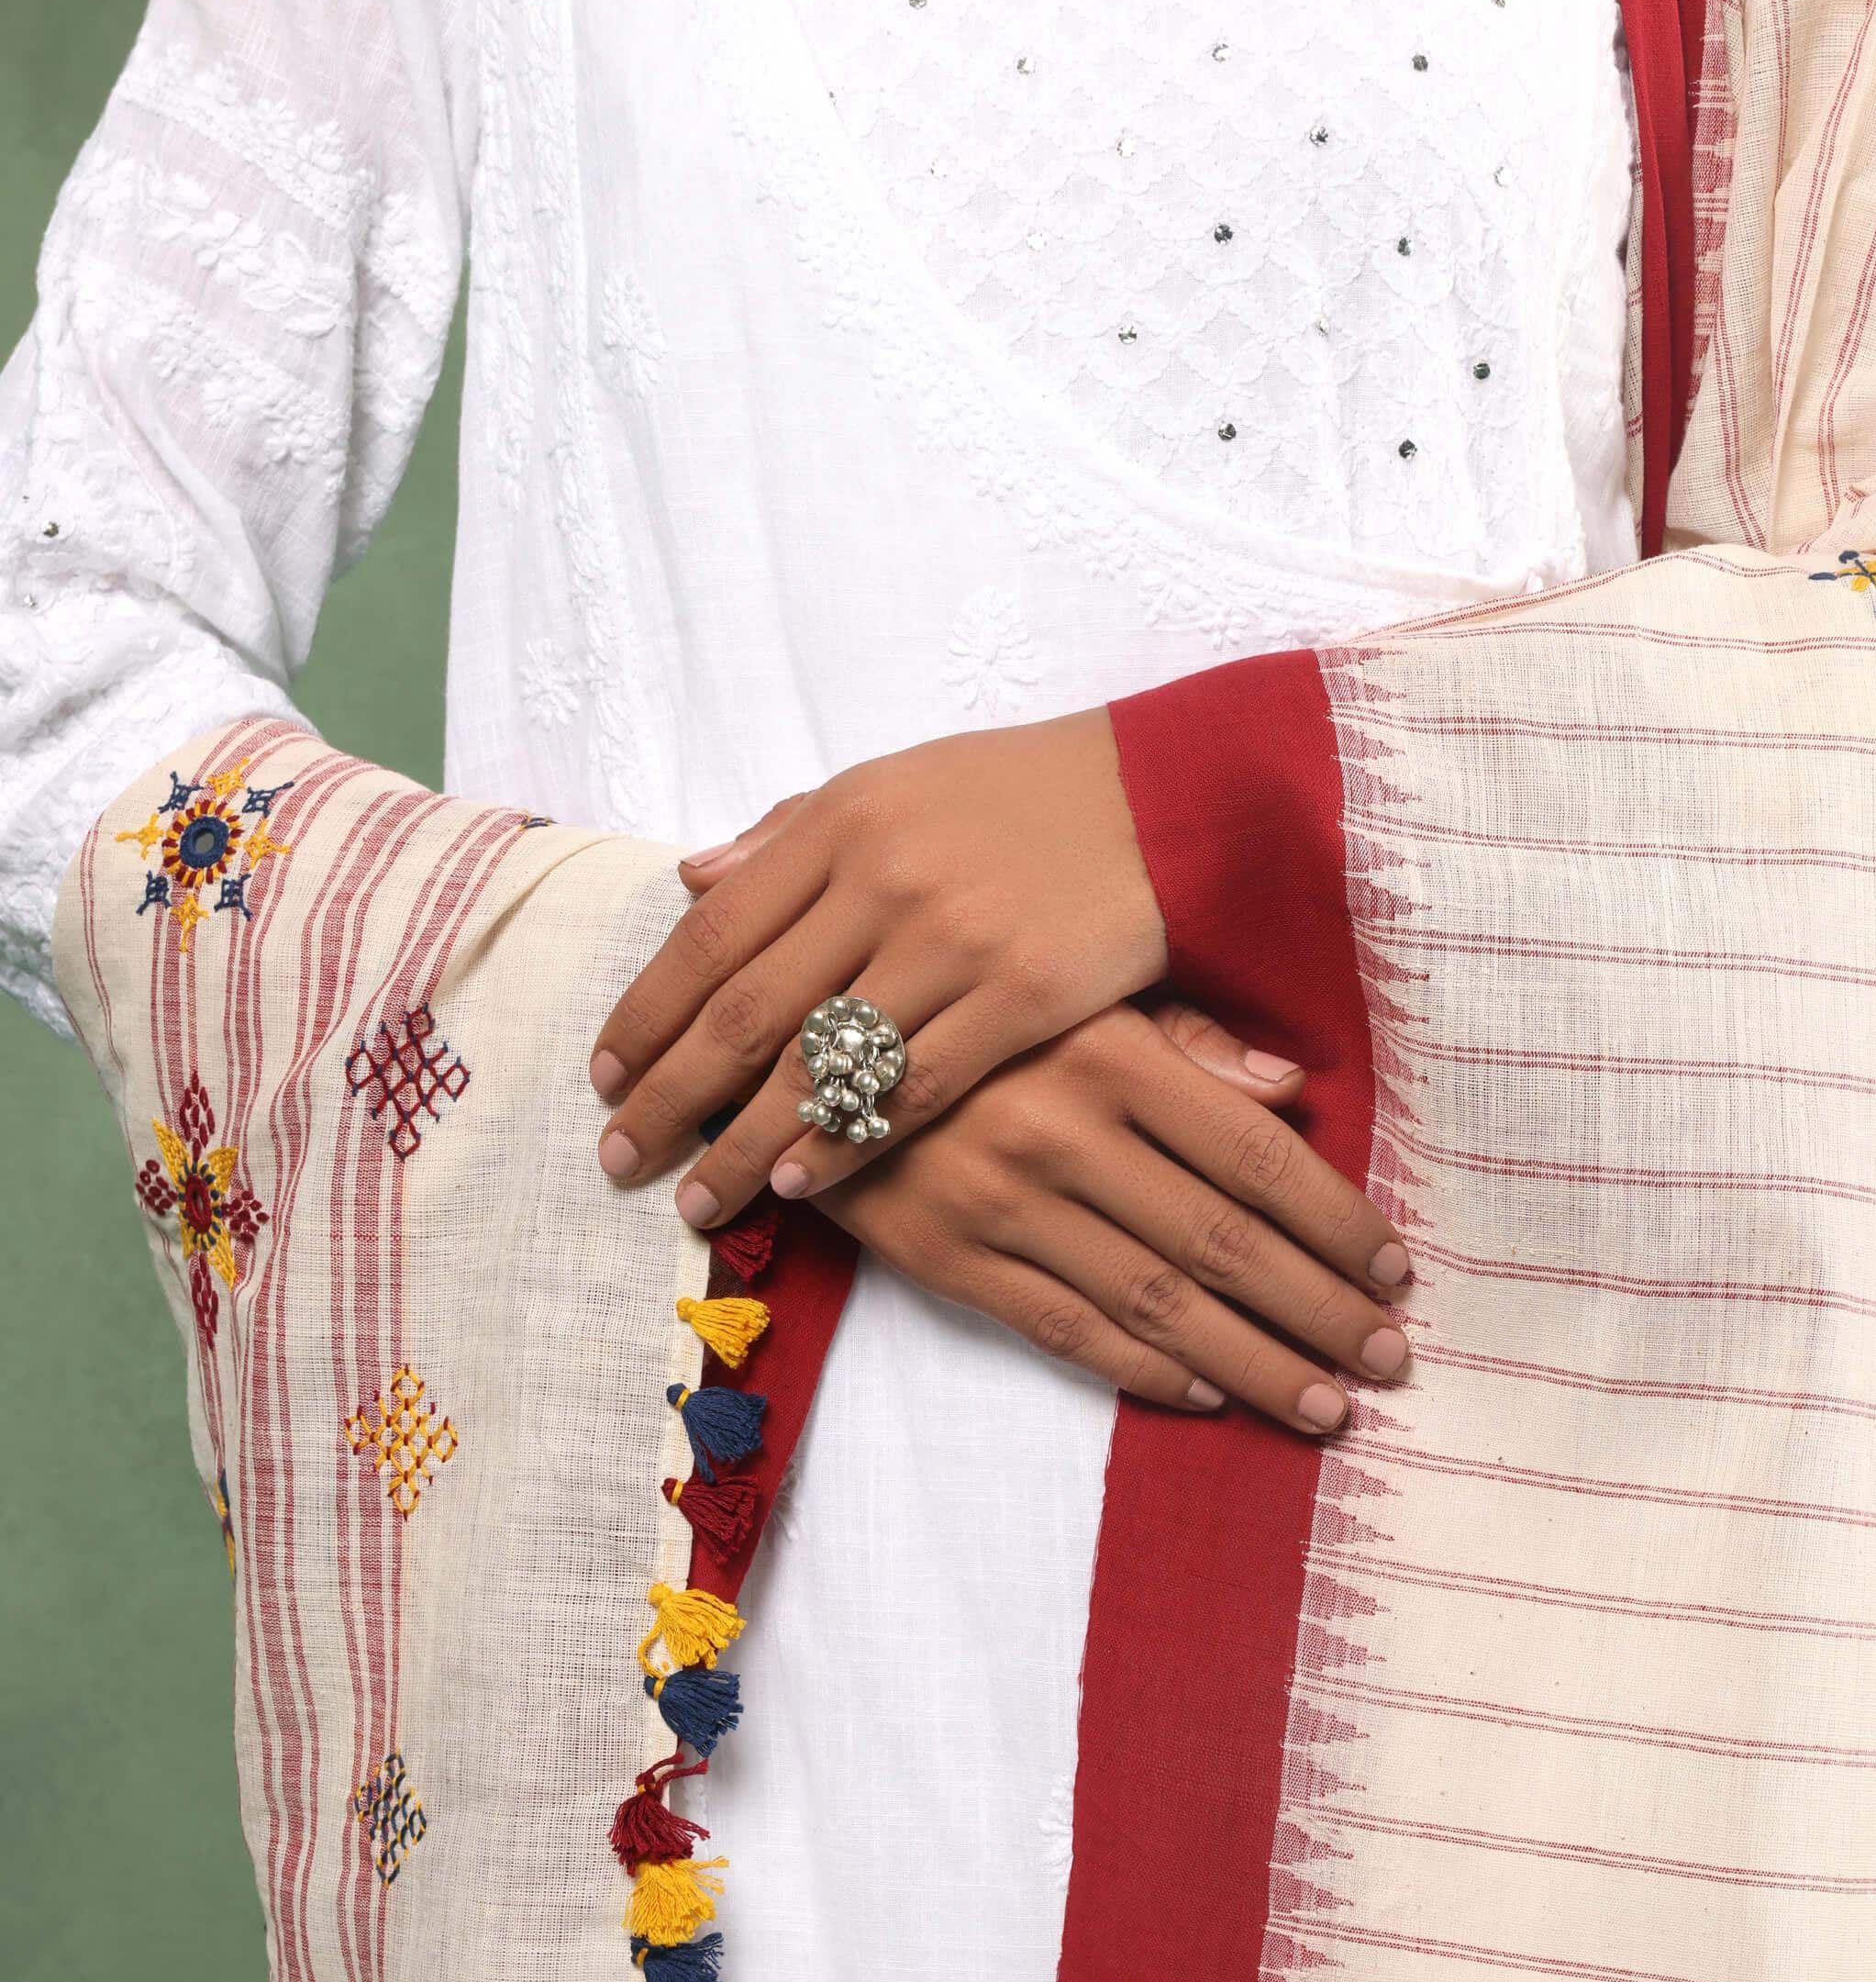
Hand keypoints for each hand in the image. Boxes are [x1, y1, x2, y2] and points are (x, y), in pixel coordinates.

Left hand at [589, 713, 1165, 1227]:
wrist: (1164, 800)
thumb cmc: (1021, 796)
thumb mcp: (894, 782)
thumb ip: (789, 831)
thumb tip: (689, 878)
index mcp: (841, 823)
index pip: (711, 933)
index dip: (648, 1012)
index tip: (605, 1076)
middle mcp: (884, 880)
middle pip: (746, 1011)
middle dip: (672, 1096)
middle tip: (620, 1158)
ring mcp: (953, 942)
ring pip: (822, 1065)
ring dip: (747, 1143)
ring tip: (700, 1199)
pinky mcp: (1023, 998)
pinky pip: (915, 1089)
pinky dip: (849, 1142)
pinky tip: (802, 1183)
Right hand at [812, 997, 1411, 1433]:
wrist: (788, 1042)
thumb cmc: (963, 1007)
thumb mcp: (1072, 987)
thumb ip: (1186, 1038)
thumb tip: (1294, 1089)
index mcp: (1108, 1048)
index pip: (1255, 1156)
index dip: (1336, 1224)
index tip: (1397, 1273)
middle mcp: (1062, 1129)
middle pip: (1223, 1244)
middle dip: (1319, 1312)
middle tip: (1391, 1362)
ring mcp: (1003, 1203)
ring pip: (1158, 1305)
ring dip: (1254, 1364)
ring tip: (1326, 1405)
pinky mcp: (950, 1259)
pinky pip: (1068, 1331)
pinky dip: (1147, 1370)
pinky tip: (1210, 1393)